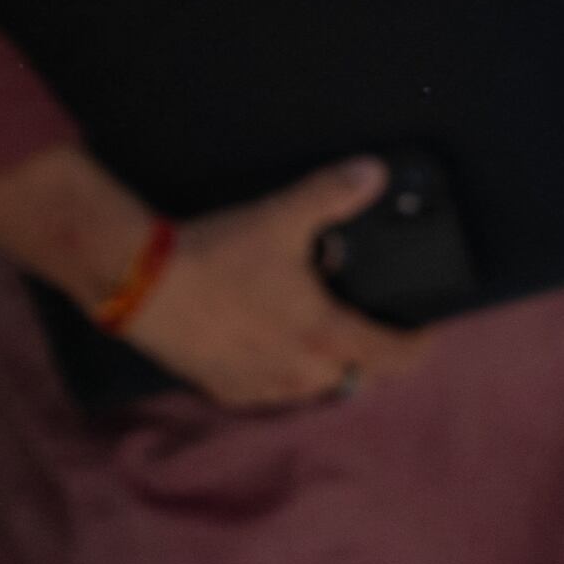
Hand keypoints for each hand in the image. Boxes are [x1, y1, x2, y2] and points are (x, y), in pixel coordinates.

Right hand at [114, 157, 432, 411]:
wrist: (141, 283)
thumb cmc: (216, 254)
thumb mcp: (279, 217)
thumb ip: (331, 193)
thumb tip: (373, 172)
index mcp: (324, 336)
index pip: (392, 356)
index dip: (416, 345)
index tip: (421, 331)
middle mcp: (299, 372)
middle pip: (355, 376)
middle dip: (367, 355)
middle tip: (364, 325)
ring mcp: (260, 386)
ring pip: (311, 388)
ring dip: (322, 367)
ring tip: (315, 334)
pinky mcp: (223, 389)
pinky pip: (268, 391)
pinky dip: (277, 373)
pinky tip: (266, 346)